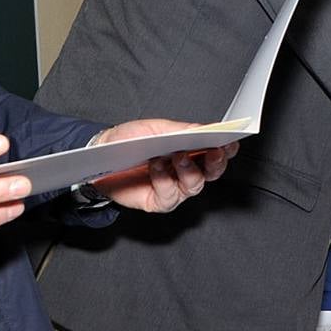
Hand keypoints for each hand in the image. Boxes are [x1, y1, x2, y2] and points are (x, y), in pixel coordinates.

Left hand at [90, 120, 239, 212]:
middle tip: (213, 151)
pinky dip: (165, 179)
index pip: (218, 151)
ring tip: (177, 156)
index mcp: (192, 151)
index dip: (227, 148)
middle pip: (213, 172)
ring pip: (195, 185)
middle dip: (216, 162)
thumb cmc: (128, 140)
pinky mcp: (160, 202)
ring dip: (189, 170)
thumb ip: (181, 129)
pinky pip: (170, 195)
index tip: (230, 141)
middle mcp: (188, 171)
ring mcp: (175, 188)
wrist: (100, 157)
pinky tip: (157, 167)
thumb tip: (205, 128)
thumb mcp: (156, 128)